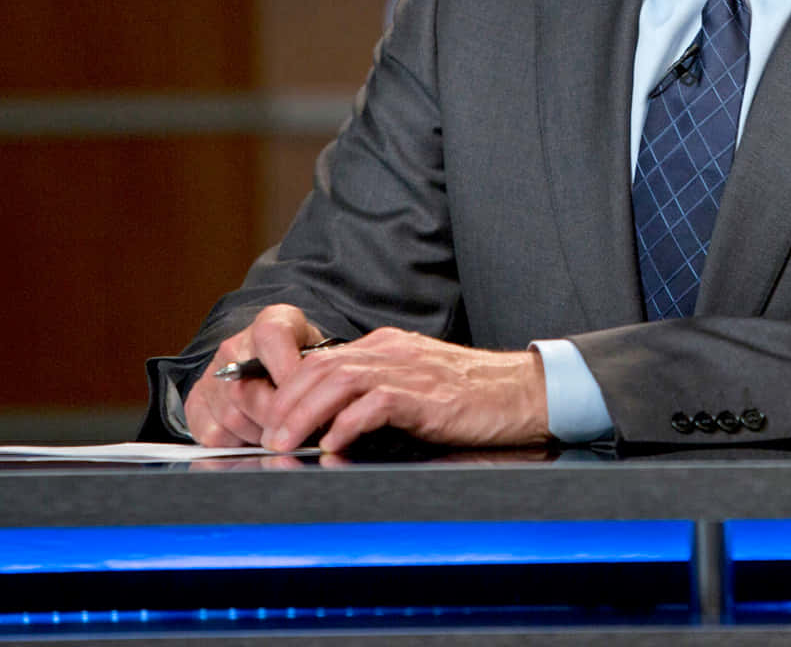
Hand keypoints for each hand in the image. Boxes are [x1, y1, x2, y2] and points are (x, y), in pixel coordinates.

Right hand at [183, 305, 328, 447]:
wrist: (264, 359)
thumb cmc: (298, 357)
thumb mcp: (319, 348)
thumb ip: (323, 365)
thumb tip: (328, 397)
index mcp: (269, 325)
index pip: (273, 339)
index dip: (290, 374)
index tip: (309, 400)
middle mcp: (233, 348)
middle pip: (249, 392)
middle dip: (277, 419)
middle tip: (296, 430)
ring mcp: (211, 376)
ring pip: (232, 418)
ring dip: (260, 434)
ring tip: (280, 433)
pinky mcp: (196, 403)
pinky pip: (214, 435)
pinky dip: (238, 444)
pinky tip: (256, 436)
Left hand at [259, 327, 549, 452]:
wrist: (523, 391)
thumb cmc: (473, 396)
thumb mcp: (417, 384)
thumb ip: (378, 392)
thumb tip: (335, 421)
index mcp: (387, 346)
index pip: (322, 360)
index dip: (289, 389)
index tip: (270, 419)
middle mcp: (391, 351)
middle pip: (320, 368)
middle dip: (285, 404)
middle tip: (267, 438)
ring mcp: (408, 370)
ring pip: (337, 381)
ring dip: (304, 414)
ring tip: (286, 444)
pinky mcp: (425, 396)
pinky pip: (373, 404)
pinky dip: (346, 424)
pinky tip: (333, 445)